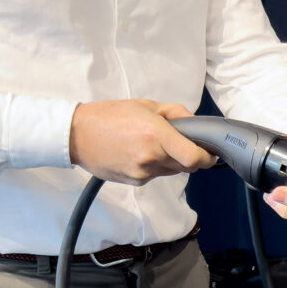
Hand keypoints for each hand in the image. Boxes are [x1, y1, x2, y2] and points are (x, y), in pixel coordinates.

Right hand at [69, 100, 213, 184]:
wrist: (77, 135)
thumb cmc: (109, 116)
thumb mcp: (146, 106)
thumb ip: (176, 114)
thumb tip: (195, 125)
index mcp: (156, 136)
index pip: (195, 158)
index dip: (207, 158)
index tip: (209, 153)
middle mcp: (151, 158)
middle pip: (186, 167)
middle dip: (188, 156)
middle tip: (177, 141)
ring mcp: (142, 173)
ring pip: (171, 172)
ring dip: (170, 160)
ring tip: (150, 144)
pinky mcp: (134, 182)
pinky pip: (155, 176)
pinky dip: (154, 166)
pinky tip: (138, 153)